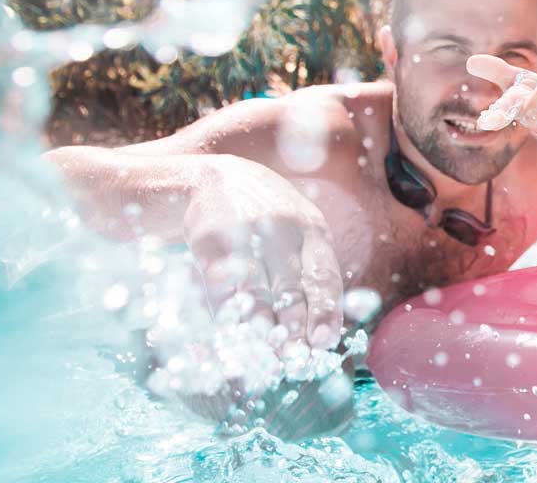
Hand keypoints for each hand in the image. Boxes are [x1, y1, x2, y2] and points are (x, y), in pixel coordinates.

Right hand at [183, 156, 343, 352]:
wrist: (215, 177)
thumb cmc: (268, 218)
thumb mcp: (299, 232)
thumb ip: (312, 272)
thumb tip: (325, 333)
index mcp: (312, 229)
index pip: (324, 275)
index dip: (325, 311)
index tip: (324, 342)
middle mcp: (282, 227)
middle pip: (291, 286)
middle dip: (295, 327)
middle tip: (295, 359)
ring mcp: (245, 230)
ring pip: (256, 290)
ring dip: (262, 327)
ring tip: (268, 357)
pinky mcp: (210, 237)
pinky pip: (221, 284)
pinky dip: (228, 314)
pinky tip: (234, 336)